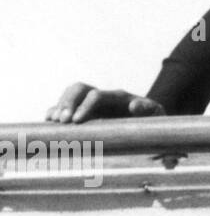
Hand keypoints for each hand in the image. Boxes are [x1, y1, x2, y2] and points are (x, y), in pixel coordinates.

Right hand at [45, 83, 165, 123]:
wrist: (149, 125)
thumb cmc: (152, 122)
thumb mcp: (155, 116)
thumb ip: (149, 110)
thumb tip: (135, 105)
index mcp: (119, 97)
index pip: (97, 95)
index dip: (85, 105)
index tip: (77, 121)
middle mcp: (102, 96)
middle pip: (79, 89)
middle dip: (68, 102)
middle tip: (63, 121)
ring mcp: (90, 103)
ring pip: (69, 95)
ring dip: (59, 107)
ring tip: (54, 122)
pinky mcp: (82, 112)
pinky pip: (64, 107)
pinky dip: (54, 111)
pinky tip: (49, 121)